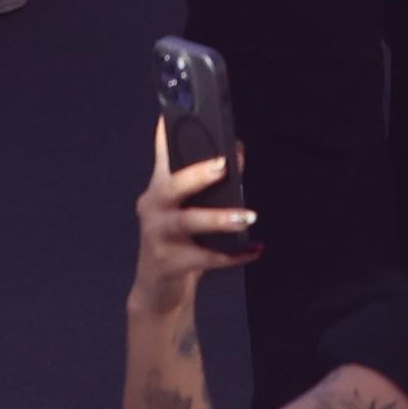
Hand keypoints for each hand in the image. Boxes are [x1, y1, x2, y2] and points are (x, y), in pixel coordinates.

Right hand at [134, 118, 257, 296]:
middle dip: (196, 175)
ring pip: (189, 222)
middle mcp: (153, 209)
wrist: (156, 292)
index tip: (169, 116)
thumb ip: (202, 186)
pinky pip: (207, 258)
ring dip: (220, 218)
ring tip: (248, 216)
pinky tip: (254, 249)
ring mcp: (158, 237)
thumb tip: (236, 156)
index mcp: (158, 190)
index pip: (161, 156)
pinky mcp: (170, 264)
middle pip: (171, 187)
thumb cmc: (175, 243)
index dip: (164, 135)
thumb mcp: (183, 210)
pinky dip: (233, 254)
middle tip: (222, 166)